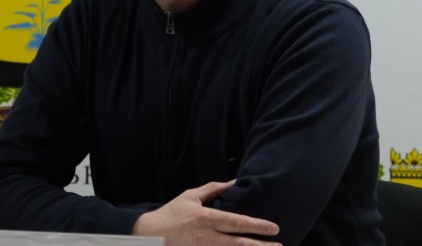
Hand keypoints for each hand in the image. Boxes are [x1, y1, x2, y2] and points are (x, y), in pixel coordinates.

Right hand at [132, 180, 280, 245]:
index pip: (236, 223)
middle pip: (238, 244)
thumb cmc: (171, 215)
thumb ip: (213, 190)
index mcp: (205, 219)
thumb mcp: (190, 197)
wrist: (148, 237)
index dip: (256, 225)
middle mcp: (205, 238)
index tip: (274, 228)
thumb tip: (234, 182)